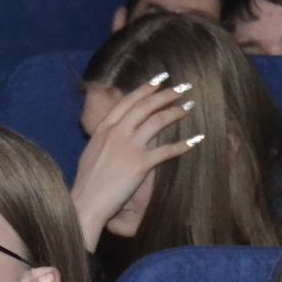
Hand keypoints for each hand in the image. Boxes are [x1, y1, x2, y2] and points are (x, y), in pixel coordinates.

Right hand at [69, 77, 200, 249]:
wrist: (86, 202)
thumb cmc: (87, 182)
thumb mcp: (91, 150)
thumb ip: (105, 137)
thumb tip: (114, 130)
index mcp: (104, 128)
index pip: (128, 101)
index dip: (145, 88)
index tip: (159, 80)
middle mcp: (117, 132)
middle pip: (145, 106)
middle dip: (166, 93)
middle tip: (182, 87)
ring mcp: (129, 147)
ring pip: (157, 121)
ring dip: (176, 111)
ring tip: (189, 106)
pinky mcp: (140, 164)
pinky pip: (166, 150)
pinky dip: (183, 144)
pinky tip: (196, 140)